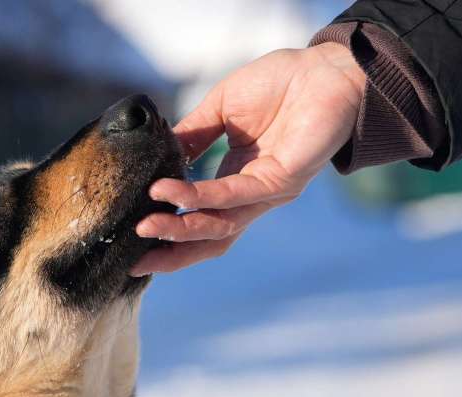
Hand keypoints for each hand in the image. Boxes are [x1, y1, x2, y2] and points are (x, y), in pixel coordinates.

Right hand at [131, 42, 366, 275]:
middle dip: (171, 254)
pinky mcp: (280, 183)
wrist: (329, 69)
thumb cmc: (281, 84)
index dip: (169, 233)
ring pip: (218, 226)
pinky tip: (168, 191)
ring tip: (144, 227)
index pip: (199, 217)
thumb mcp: (220, 108)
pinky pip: (230, 195)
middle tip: (134, 261)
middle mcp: (248, 194)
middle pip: (208, 239)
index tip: (133, 239)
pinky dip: (197, 196)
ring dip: (179, 230)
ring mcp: (265, 193)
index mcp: (233, 178)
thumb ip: (191, 134)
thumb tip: (157, 153)